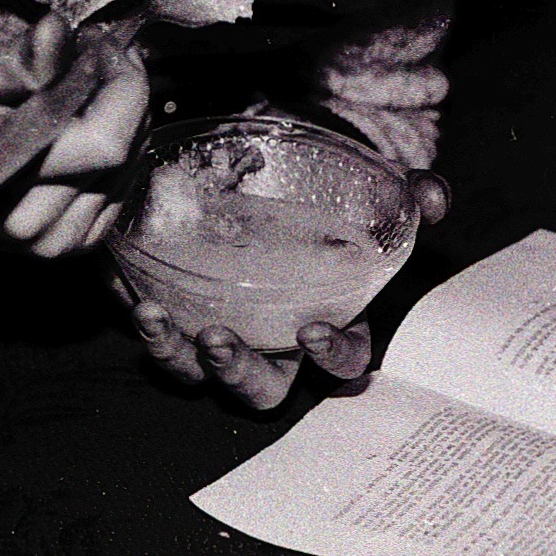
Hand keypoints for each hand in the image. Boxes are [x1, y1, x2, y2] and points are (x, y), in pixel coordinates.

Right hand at [0, 15, 149, 303]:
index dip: (123, 87)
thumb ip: (15, 58)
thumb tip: (59, 29)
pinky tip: (87, 124)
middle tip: (96, 57)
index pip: (103, 142)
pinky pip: (124, 186)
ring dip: (125, 119)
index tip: (107, 45)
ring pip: (130, 167)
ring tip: (86, 89)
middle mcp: (35, 225)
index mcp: (3, 182)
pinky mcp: (77, 243)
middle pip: (123, 153)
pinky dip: (120, 148)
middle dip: (124, 93)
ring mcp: (57, 242)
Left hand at [117, 168, 449, 408]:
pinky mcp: (178, 313)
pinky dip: (135, 317)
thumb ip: (409, 194)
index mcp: (331, 322)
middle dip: (237, 372)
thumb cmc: (331, 189)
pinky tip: (122, 284)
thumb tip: (433, 197)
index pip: (344, 363)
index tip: (312, 329)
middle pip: (261, 390)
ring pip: (198, 377)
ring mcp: (224, 332)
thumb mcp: (374, 187)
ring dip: (174, 356)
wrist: (278, 165)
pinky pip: (153, 335)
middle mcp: (274, 342)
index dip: (332, 357)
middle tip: (215, 339)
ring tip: (153, 316)